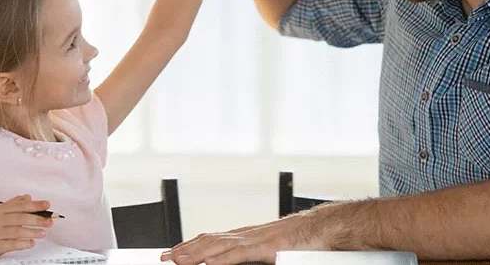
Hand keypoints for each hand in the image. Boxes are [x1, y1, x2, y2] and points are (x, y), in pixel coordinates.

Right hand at [0, 194, 52, 255]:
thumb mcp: (0, 210)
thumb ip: (15, 203)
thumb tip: (28, 197)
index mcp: (1, 209)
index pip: (21, 206)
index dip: (35, 205)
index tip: (47, 205)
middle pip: (21, 218)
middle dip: (37, 219)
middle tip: (49, 221)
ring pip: (18, 231)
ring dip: (33, 232)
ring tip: (43, 233)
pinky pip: (12, 244)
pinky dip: (24, 243)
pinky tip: (31, 242)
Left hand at [160, 213, 326, 264]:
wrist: (326, 228)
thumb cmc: (304, 242)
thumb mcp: (273, 251)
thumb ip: (253, 255)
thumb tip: (235, 260)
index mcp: (247, 236)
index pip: (212, 239)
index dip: (190, 245)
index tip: (173, 252)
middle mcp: (248, 234)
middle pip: (209, 240)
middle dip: (185, 249)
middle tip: (164, 257)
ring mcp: (257, 239)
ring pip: (219, 245)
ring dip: (195, 253)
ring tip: (177, 260)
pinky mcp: (268, 247)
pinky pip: (240, 254)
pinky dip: (221, 259)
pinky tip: (208, 264)